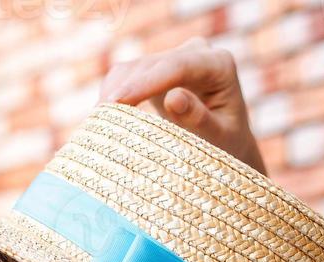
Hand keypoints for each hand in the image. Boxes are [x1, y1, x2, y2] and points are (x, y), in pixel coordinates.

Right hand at [99, 38, 266, 175]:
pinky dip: (111, 94)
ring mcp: (174, 58)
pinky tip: (101, 116)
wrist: (225, 144)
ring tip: (96, 124)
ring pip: (133, 68)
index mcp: (218, 65)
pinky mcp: (156, 69)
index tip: (118, 102)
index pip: (178, 66)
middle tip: (97, 121)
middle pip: (151, 65)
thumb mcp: (220, 139)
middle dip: (123, 91)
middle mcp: (196, 53)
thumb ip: (199, 119)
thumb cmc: (227, 147)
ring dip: (112, 93)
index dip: (146, 83)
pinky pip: (126, 75)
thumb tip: (173, 98)